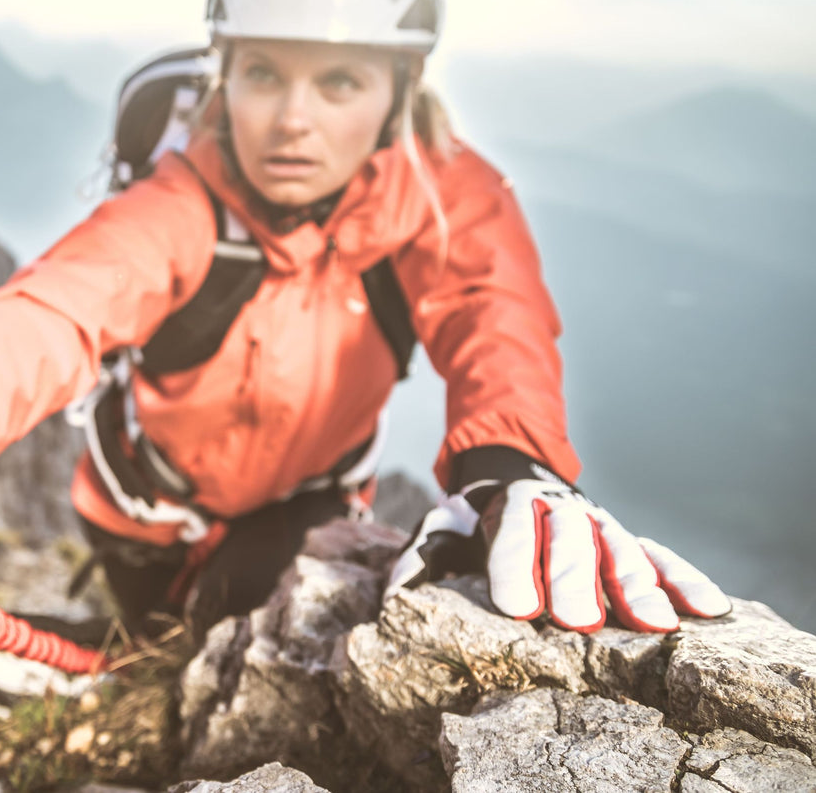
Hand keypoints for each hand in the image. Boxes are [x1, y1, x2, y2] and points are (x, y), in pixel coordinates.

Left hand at [385, 461, 730, 632]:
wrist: (513, 472)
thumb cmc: (476, 522)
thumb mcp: (442, 530)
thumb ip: (419, 560)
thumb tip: (390, 597)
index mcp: (510, 503)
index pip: (510, 533)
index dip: (514, 567)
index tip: (516, 607)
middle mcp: (559, 508)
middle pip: (568, 543)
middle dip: (574, 581)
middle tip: (578, 623)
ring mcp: (598, 522)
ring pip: (620, 550)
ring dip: (636, 587)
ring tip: (650, 625)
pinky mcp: (630, 538)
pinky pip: (661, 557)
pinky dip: (683, 580)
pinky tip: (708, 609)